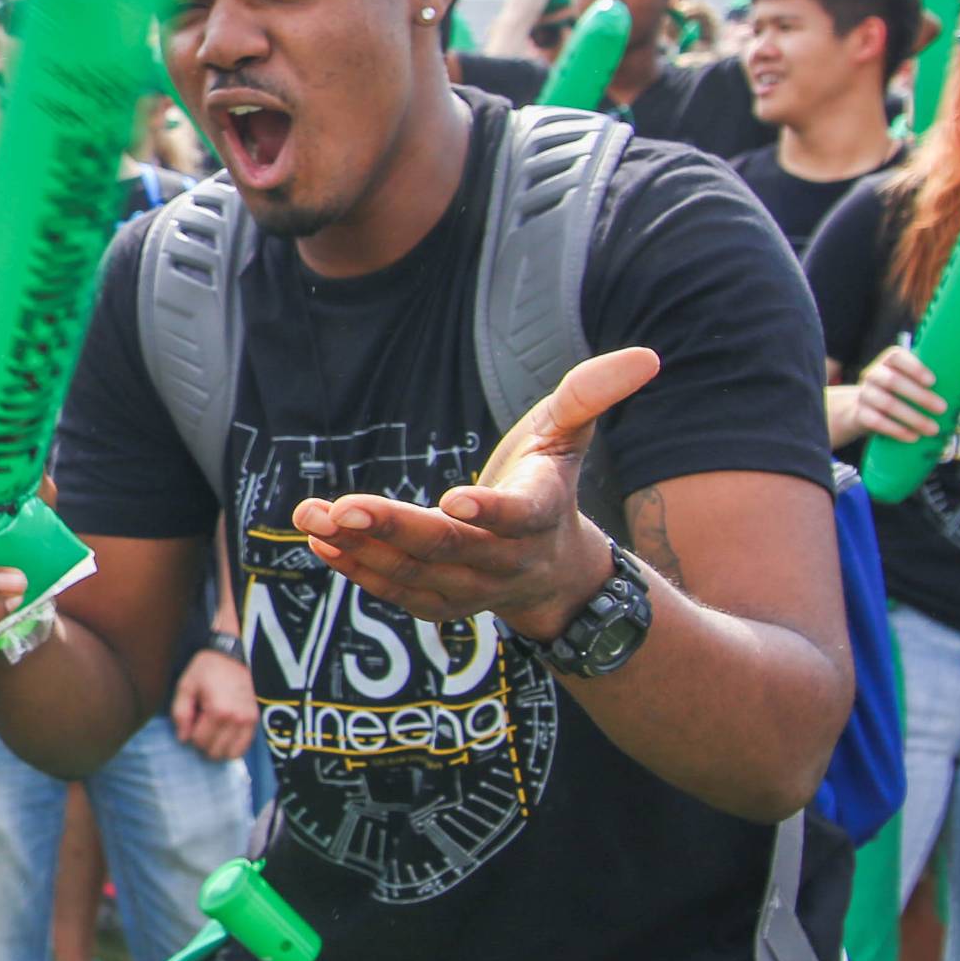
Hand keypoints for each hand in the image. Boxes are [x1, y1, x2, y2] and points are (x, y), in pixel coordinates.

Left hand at [170, 644, 257, 759]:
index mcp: (218, 710)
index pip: (199, 741)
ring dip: (217, 747)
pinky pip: (243, 748)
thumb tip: (183, 738)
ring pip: (230, 754)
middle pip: (214, 751)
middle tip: (199, 726)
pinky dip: (231, 746)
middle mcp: (236, 719)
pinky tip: (223, 734)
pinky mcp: (254, 721)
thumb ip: (180, 713)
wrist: (231, 656)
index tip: (190, 722)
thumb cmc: (206, 669)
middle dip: (203, 743)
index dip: (189, 735)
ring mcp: (248, 721)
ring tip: (211, 731)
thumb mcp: (186, 686)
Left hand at [292, 346, 659, 643]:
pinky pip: (396, 593)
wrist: (551, 568)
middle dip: (393, 528)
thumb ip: (592, 394)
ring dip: (360, 547)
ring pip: (413, 573)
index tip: (454, 498)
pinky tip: (320, 541)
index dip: (490, 512)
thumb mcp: (568, 434)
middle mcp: (507, 559)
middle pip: (447, 549)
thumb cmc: (548, 482)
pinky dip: (358, 571)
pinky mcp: (441, 603)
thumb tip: (646, 356)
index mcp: (541, 514)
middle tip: (343, 506)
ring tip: (313, 516)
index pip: (518, 517)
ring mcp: (473, 588)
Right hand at [849, 343, 946, 443]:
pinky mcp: (859, 414)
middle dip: (920, 396)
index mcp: (890, 362)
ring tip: (932, 429)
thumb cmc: (901, 394)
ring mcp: (864, 394)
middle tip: (942, 409)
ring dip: (912, 417)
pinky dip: (896, 430)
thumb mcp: (918, 384)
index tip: (933, 381)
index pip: (896, 356)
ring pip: (886, 403)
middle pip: (892, 381)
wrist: (864, 411)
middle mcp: (874, 374)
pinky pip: (876, 421)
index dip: (914, 367)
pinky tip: (912, 437)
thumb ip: (946, 381)